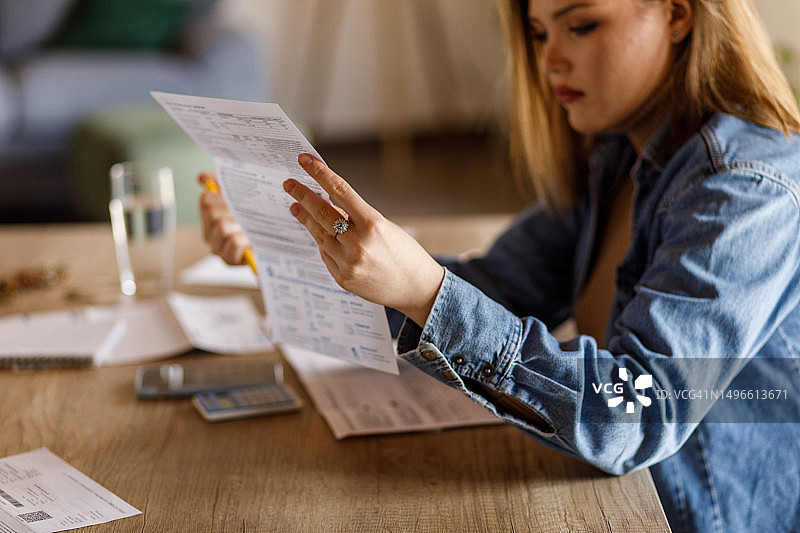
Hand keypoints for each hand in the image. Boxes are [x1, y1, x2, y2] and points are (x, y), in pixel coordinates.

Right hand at [198, 172, 250, 265]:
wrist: (276, 241)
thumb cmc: (257, 216)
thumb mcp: (241, 192)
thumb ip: (221, 181)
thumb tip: (202, 178)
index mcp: (209, 217)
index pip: (206, 200)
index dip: (223, 196)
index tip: (235, 199)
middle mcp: (209, 233)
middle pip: (213, 214)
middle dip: (233, 211)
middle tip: (247, 215)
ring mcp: (217, 248)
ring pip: (222, 228)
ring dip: (241, 226)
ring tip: (251, 228)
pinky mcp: (229, 260)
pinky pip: (232, 244)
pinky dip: (243, 241)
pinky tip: (250, 241)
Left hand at [285, 154, 444, 326]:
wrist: (417, 289)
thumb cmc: (406, 254)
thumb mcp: (385, 227)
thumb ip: (357, 217)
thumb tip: (330, 206)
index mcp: (373, 224)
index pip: (340, 191)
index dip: (320, 173)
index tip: (305, 161)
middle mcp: (358, 244)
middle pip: (322, 213)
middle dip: (303, 196)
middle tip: (289, 184)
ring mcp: (348, 263)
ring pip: (319, 235)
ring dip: (306, 219)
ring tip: (296, 207)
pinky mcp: (343, 278)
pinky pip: (325, 255)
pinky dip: (322, 242)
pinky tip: (318, 234)